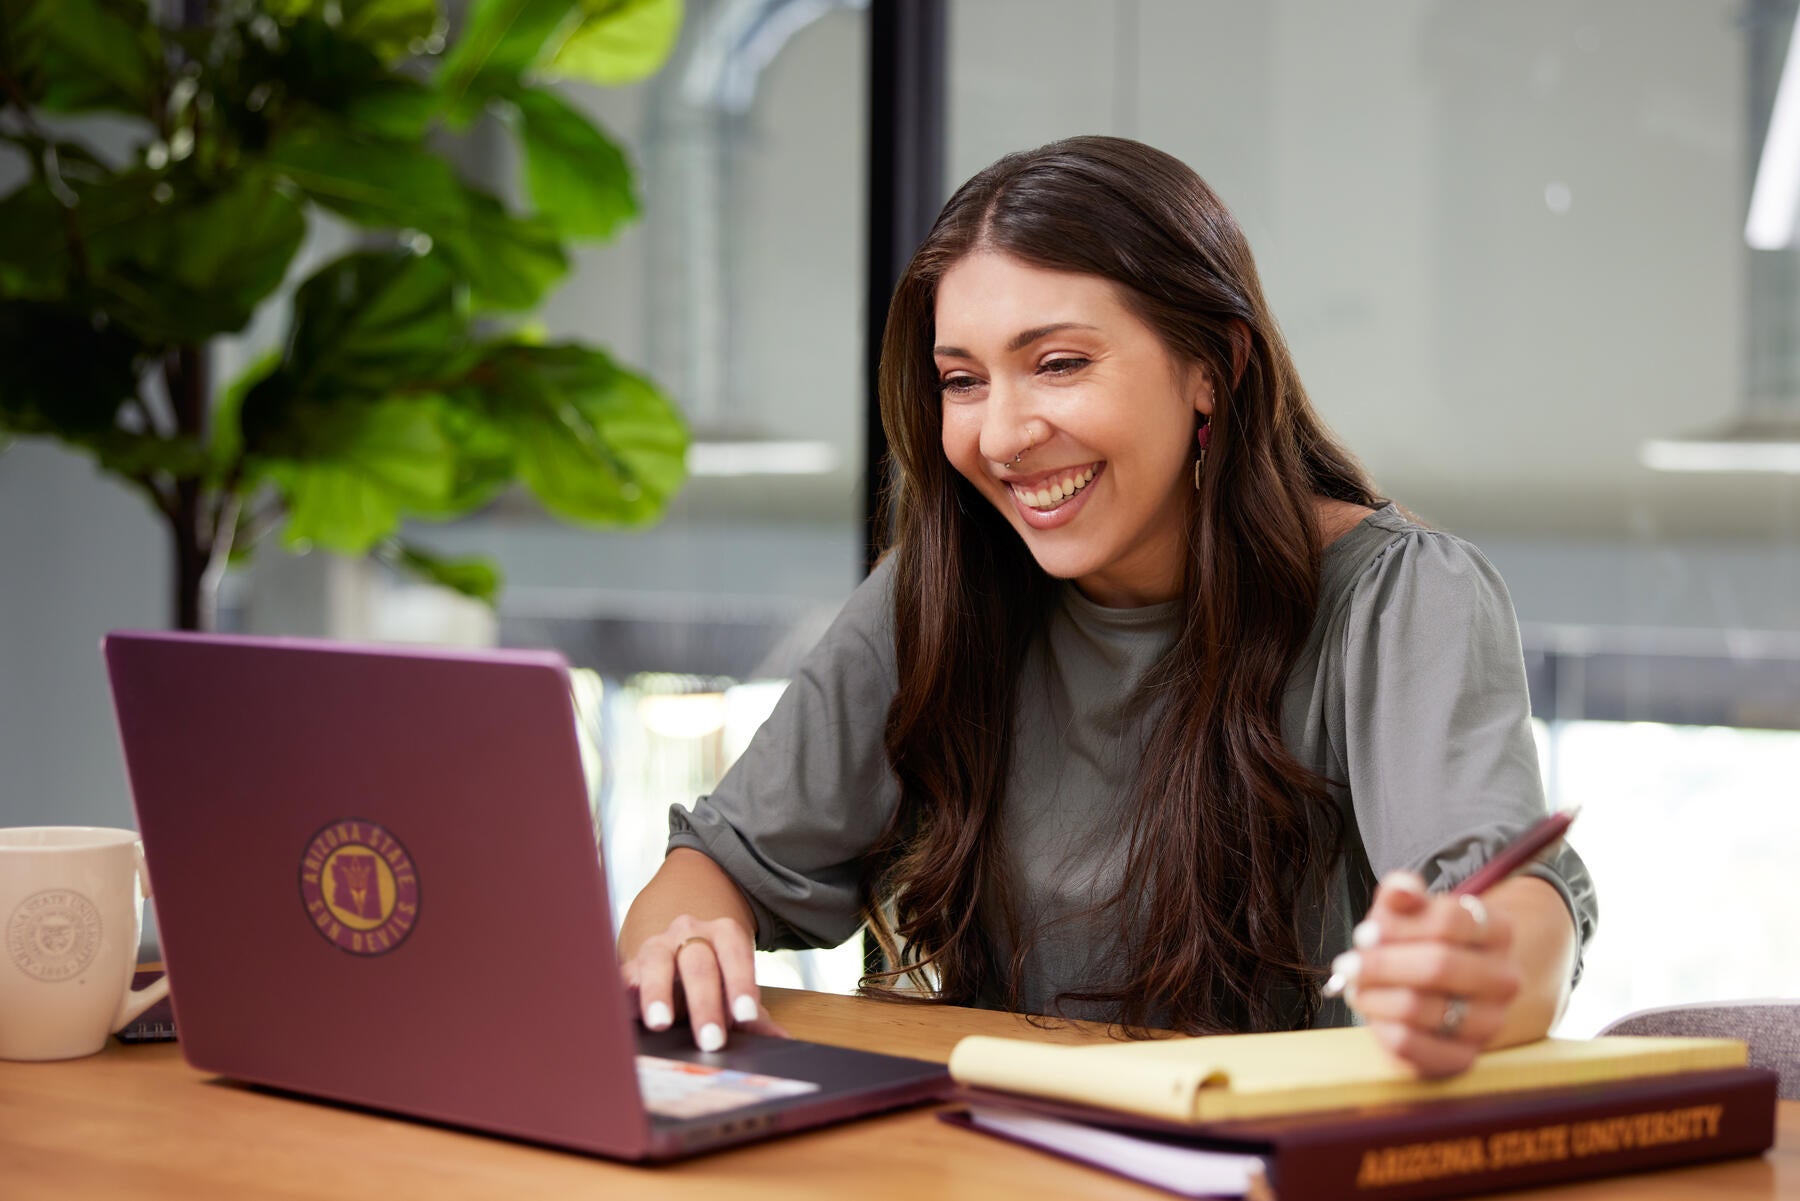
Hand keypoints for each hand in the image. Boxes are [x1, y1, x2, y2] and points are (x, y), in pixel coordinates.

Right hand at [621, 914, 786, 1051]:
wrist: (673, 963)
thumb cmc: (712, 982)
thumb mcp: (735, 996)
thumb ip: (756, 1018)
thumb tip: (781, 1043)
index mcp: (724, 935)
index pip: (735, 953)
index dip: (740, 983)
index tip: (745, 1016)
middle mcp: (689, 933)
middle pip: (698, 963)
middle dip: (705, 1003)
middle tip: (712, 1041)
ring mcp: (656, 946)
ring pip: (657, 962)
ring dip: (659, 994)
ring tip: (662, 1024)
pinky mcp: (630, 967)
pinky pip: (624, 977)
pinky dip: (626, 995)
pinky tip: (627, 1014)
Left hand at [1336, 871, 1519, 1078]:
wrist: (1435, 995)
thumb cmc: (1415, 945)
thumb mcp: (1406, 912)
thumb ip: (1402, 894)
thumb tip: (1401, 890)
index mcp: (1498, 931)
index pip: (1450, 920)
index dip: (1397, 926)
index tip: (1364, 934)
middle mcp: (1504, 978)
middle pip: (1438, 965)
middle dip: (1381, 964)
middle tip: (1347, 964)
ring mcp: (1490, 1021)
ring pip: (1421, 1007)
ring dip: (1374, 996)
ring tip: (1355, 987)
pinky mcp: (1465, 1057)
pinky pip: (1412, 1045)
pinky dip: (1381, 1027)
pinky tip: (1373, 1013)